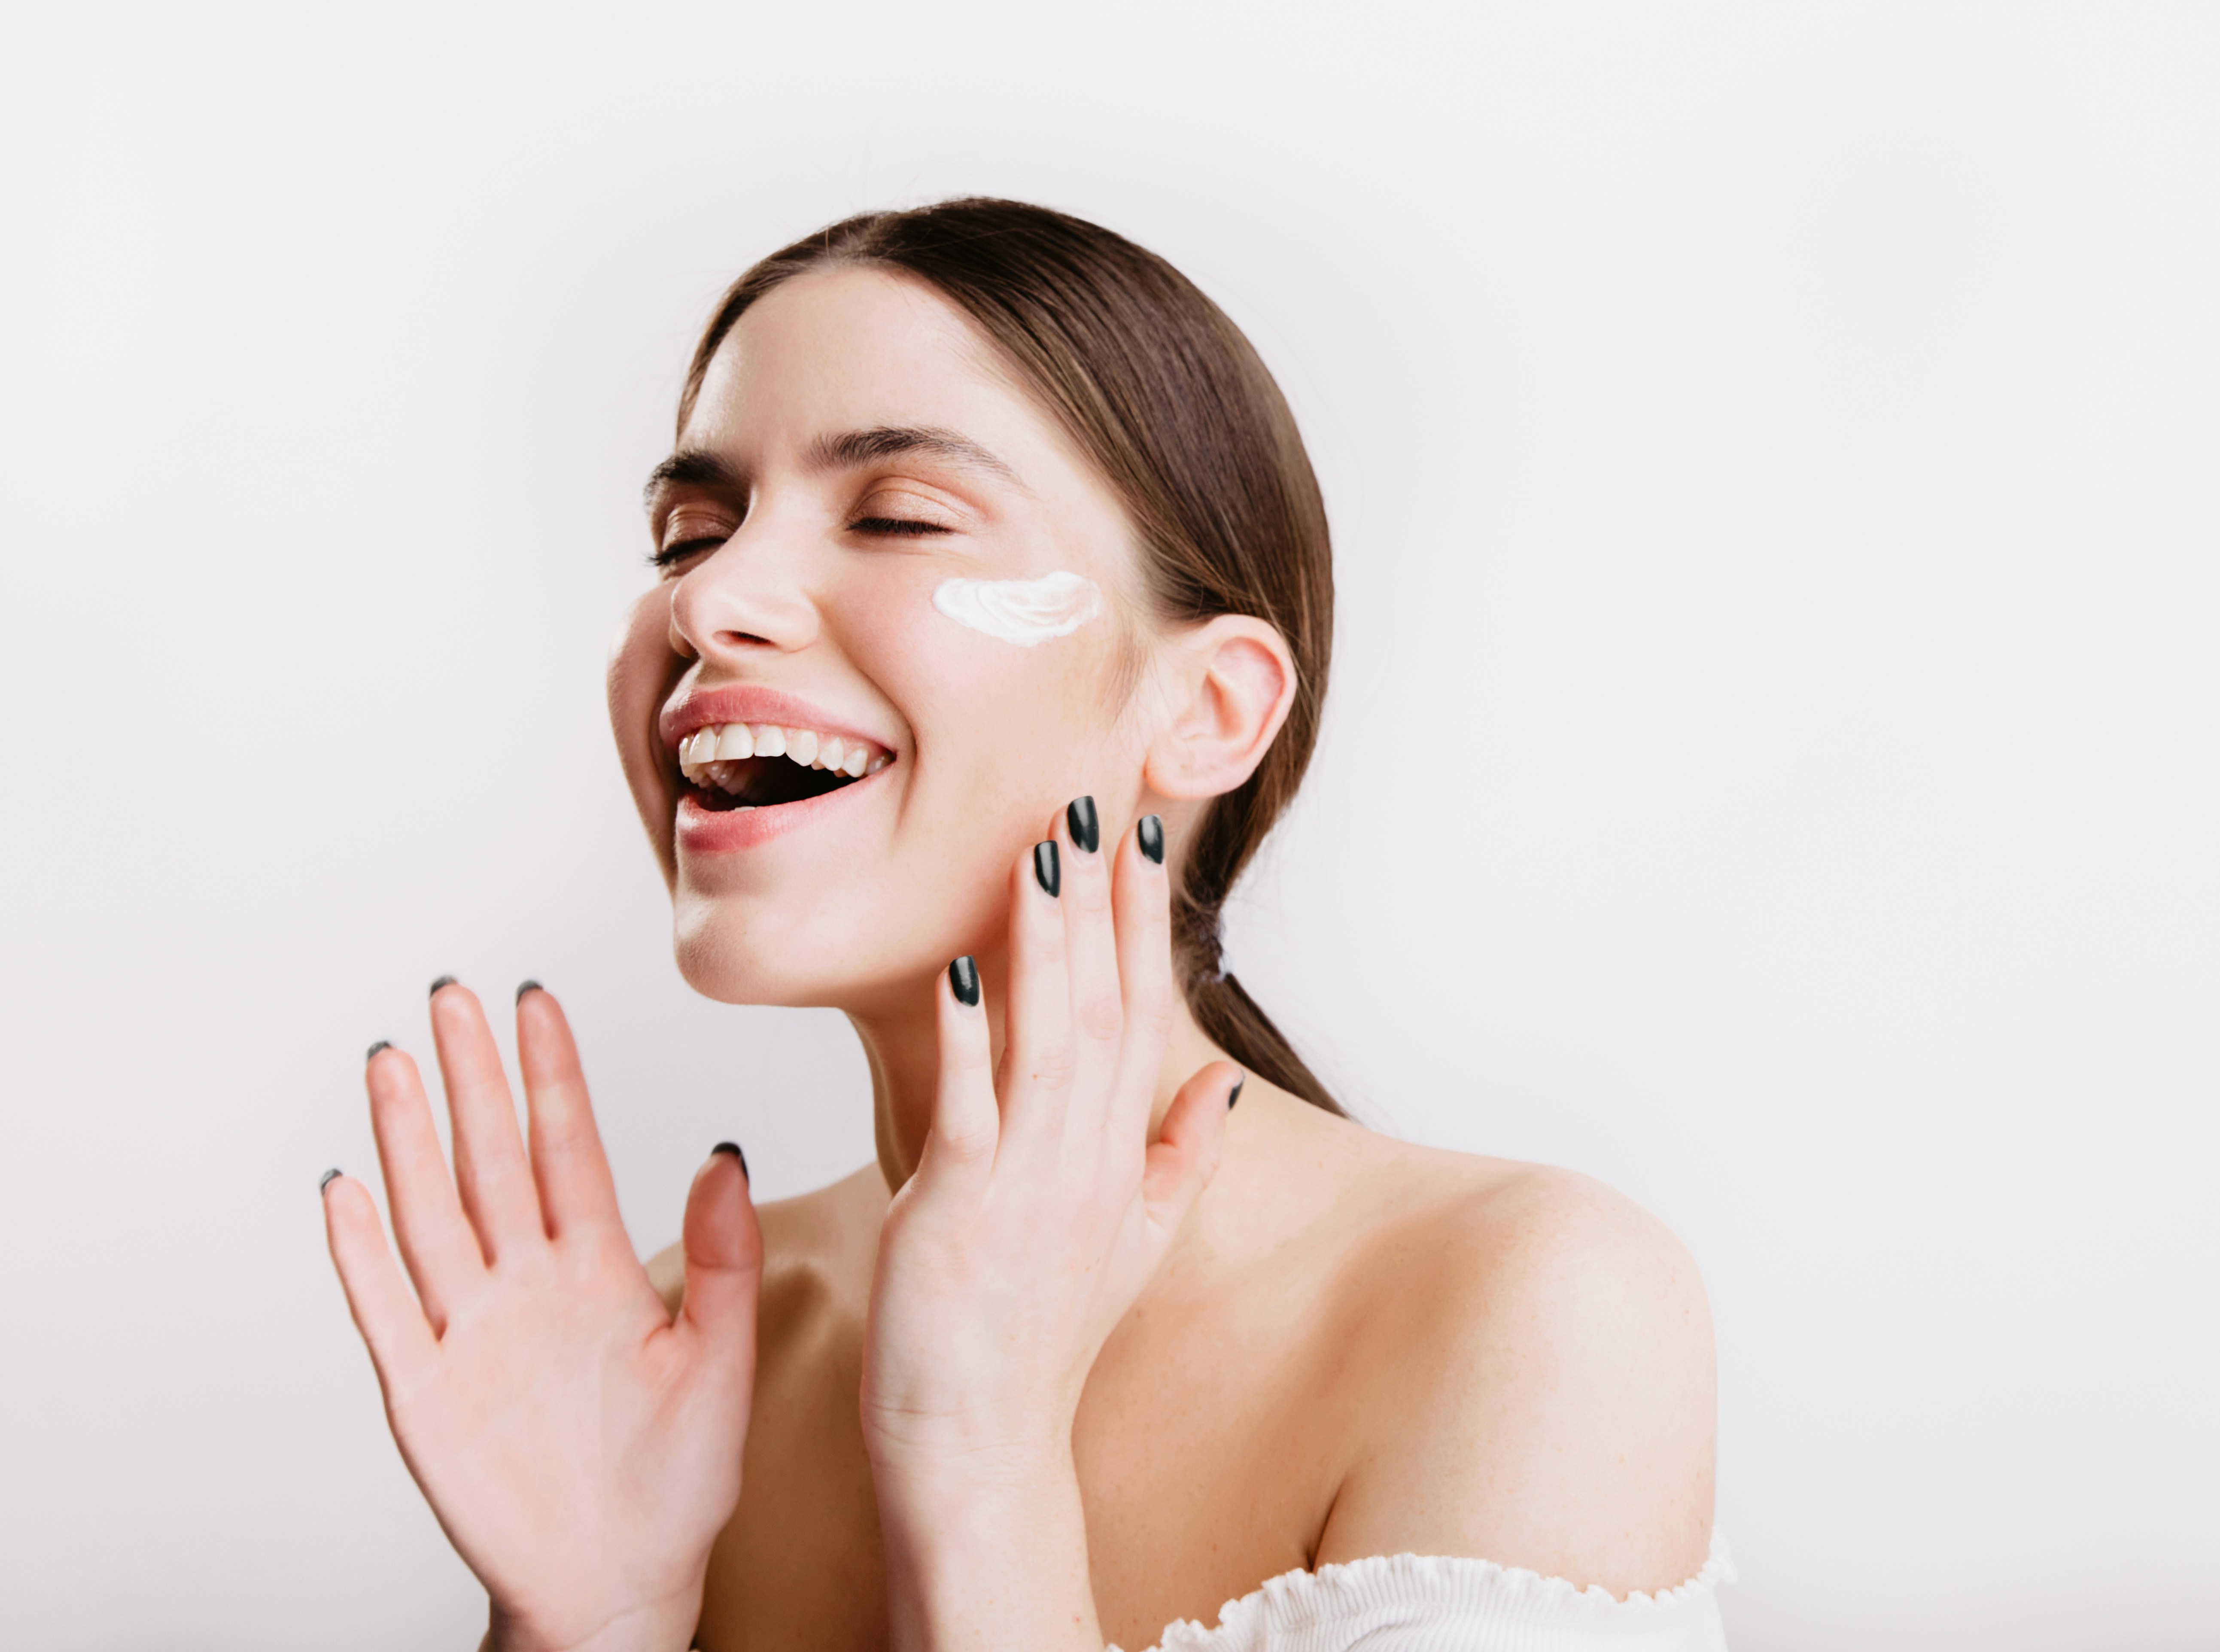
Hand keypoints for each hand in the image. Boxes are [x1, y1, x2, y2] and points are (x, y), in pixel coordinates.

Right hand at [321, 983, 760, 1651]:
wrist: (625, 1582)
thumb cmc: (675, 1480)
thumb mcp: (721, 1360)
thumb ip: (727, 1257)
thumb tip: (727, 1150)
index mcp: (597, 1271)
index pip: (568, 1148)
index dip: (551, 1074)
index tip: (536, 998)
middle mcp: (526, 1288)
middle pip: (490, 1160)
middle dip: (470, 1078)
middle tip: (450, 994)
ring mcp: (471, 1336)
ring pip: (431, 1216)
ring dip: (406, 1140)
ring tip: (389, 1060)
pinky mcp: (429, 1395)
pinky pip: (388, 1311)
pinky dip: (362, 1253)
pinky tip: (344, 1189)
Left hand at [860, 799, 1240, 1486]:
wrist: (985, 1449)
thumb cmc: (1044, 1343)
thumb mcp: (1138, 1242)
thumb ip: (1185, 1154)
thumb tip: (1225, 1078)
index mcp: (1123, 1157)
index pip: (1144, 1014)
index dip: (1143, 924)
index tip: (1140, 839)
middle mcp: (1087, 1159)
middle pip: (1104, 1007)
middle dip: (1099, 904)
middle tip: (1090, 806)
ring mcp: (1028, 1184)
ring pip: (1047, 1039)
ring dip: (1044, 942)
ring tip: (1040, 855)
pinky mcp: (958, 1212)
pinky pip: (966, 1109)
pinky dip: (965, 1038)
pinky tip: (958, 970)